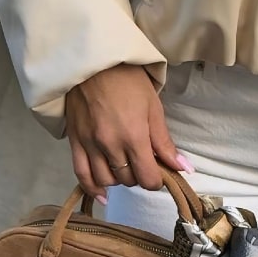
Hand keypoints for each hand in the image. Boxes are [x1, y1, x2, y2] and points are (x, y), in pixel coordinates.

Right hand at [66, 63, 194, 204]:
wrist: (93, 62)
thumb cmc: (128, 80)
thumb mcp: (153, 107)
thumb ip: (164, 142)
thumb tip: (183, 168)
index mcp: (133, 136)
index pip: (148, 178)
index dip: (157, 180)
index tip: (161, 171)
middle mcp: (110, 146)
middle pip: (128, 180)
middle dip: (139, 176)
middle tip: (145, 164)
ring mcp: (89, 145)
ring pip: (106, 180)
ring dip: (119, 179)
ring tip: (126, 167)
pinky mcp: (74, 142)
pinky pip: (81, 175)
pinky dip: (92, 188)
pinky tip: (102, 194)